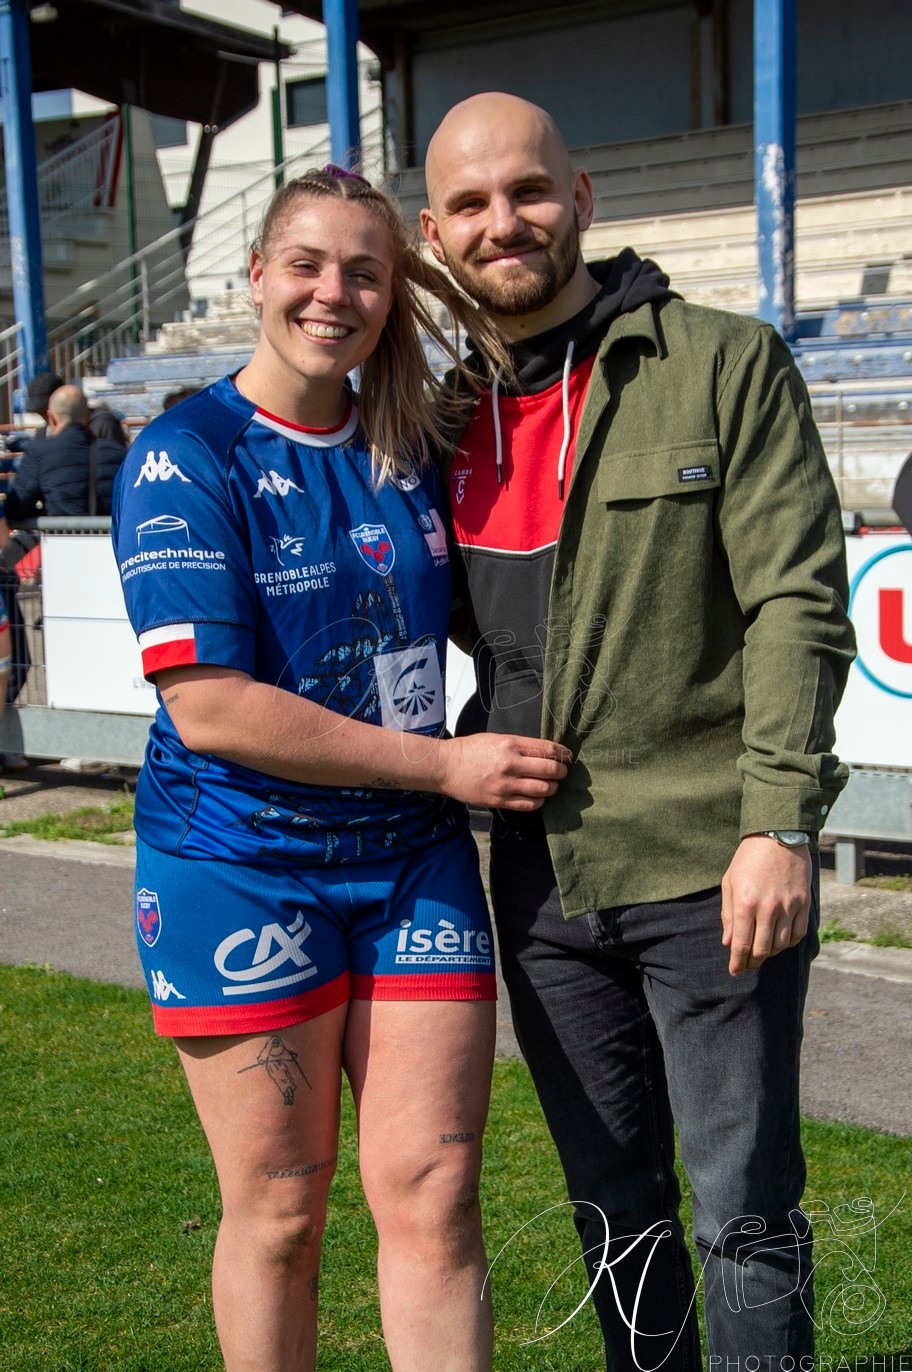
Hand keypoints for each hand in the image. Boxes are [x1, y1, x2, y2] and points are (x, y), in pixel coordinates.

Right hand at [435, 734, 571, 810]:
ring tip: (551, 785)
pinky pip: (529, 805)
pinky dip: (539, 801)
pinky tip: (538, 797)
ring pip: (543, 790)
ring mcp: (505, 785)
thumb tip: (545, 753)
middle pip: (550, 770)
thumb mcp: (497, 738)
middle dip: (561, 772)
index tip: (567, 756)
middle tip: (562, 772)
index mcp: (510, 744)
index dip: (563, 754)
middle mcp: (510, 764)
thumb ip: (520, 745)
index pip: (547, 749)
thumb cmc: (470, 749)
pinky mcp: (499, 801)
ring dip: (552, 788)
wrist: (446, 767)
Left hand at [720, 836, 811, 976]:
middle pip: (762, 950)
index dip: (737, 963)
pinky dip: (788, 943)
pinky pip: (798, 934)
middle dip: (752, 962)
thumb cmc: (748, 858)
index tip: (734, 971)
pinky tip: (779, 941)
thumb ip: (728, 914)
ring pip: (780, 945)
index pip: (742, 944)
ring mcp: (789, 907)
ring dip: (770, 953)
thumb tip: (728, 942)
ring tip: (761, 951)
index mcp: (746, 903)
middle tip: (747, 964)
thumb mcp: (730, 882)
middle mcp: (768, 909)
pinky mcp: (804, 903)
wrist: (777, 836)